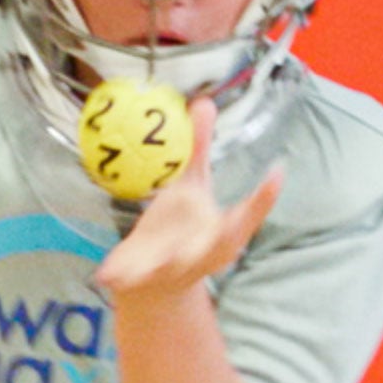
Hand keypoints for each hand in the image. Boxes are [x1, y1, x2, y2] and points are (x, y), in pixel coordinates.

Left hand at [95, 97, 281, 296]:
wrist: (151, 279)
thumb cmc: (180, 226)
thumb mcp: (191, 187)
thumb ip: (198, 149)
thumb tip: (204, 101)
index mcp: (222, 232)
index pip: (249, 215)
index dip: (265, 197)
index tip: (278, 171)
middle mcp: (203, 252)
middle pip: (218, 246)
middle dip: (221, 239)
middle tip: (224, 230)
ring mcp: (173, 270)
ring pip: (173, 266)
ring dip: (168, 262)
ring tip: (162, 259)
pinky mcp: (140, 280)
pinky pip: (129, 279)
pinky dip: (119, 276)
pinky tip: (105, 275)